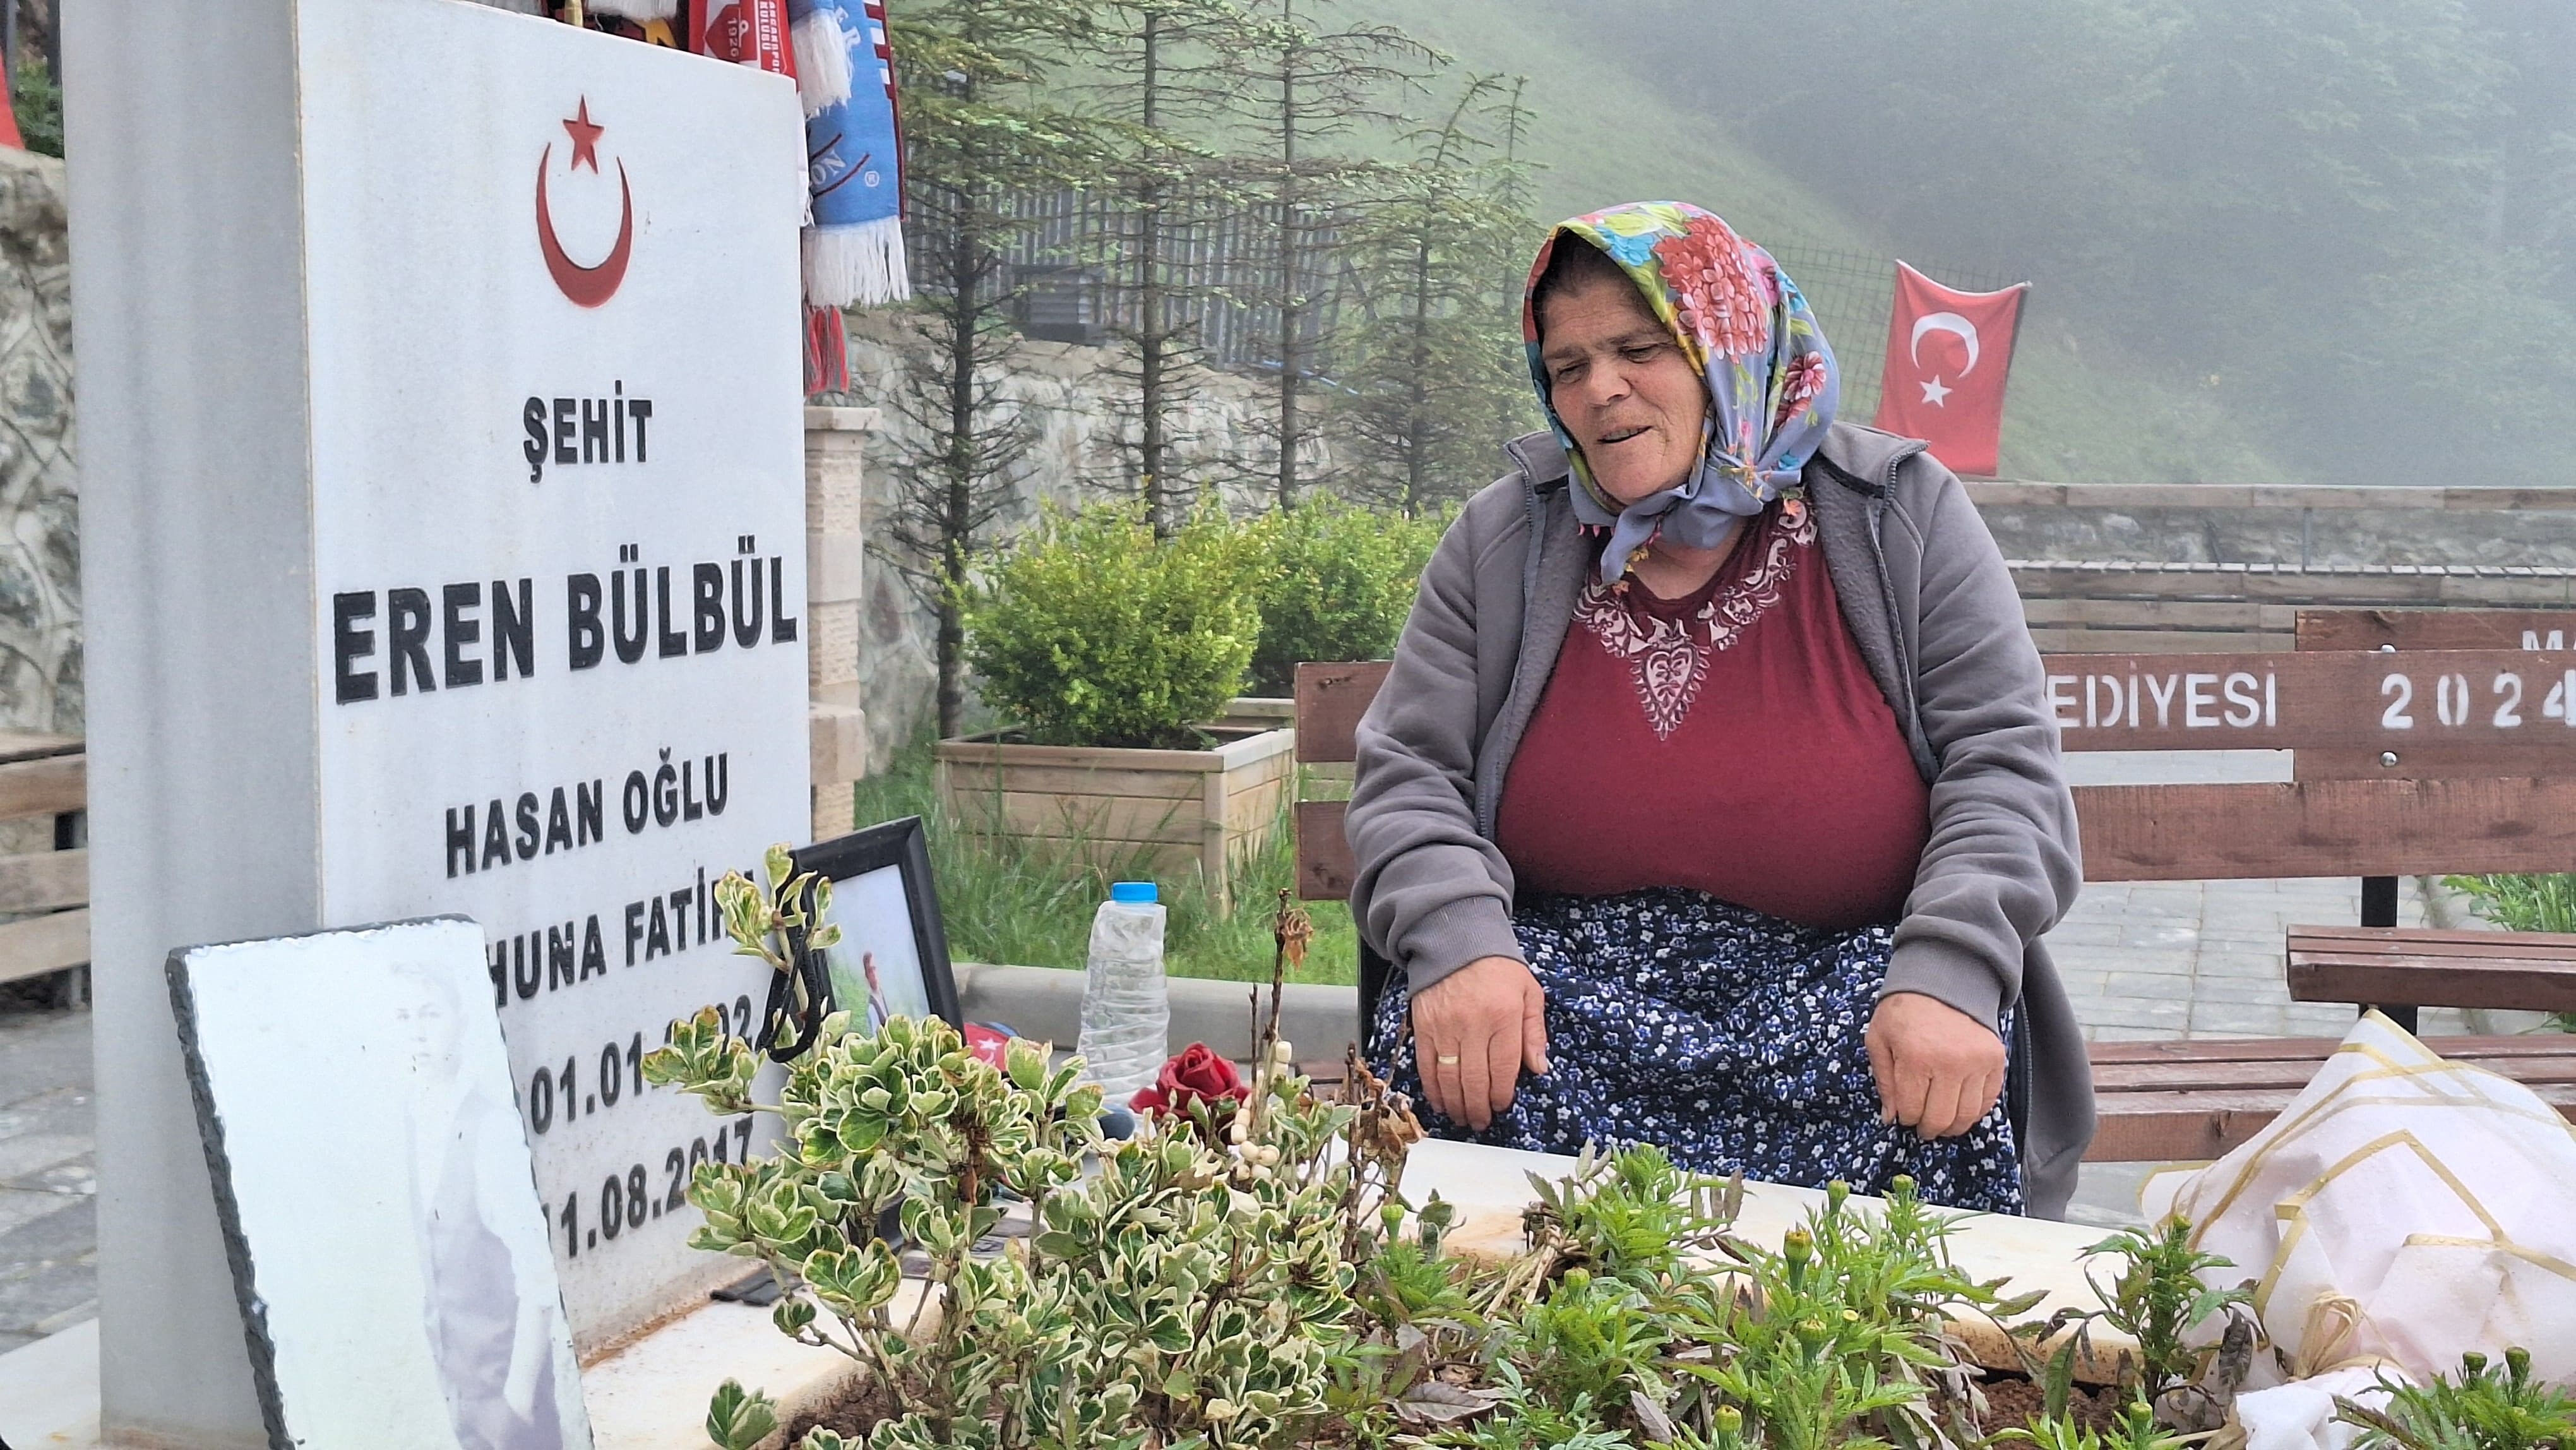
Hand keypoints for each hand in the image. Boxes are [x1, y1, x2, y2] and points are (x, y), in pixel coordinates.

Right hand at [1410, 956, 1548, 1129]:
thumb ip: (1534, 1031)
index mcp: (1503, 1016)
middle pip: (1475, 1080)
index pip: (1504, 1068)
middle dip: (1479, 1108)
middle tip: (1481, 1122)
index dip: (1502, 1094)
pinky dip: (1432, 1089)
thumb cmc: (1497, 967)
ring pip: (1449, 1078)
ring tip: (1463, 1118)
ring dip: (1456, 1104)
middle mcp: (1473, 1025)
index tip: (1501, 1106)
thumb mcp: (1528, 991)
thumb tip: (1539, 1068)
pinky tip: (1440, 1102)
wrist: (1454, 939)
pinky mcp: (1422, 1027)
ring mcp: (1444, 1027)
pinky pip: (1426, 1066)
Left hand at [1865, 991, 2006, 1138]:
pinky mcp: (1995, 1060)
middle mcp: (1950, 1063)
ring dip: (1952, 1126)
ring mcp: (1976, 1062)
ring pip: (1966, 1115)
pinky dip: (1975, 1112)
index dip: (1906, 1119)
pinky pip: (1988, 1100)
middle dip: (1928, 1129)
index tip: (1903, 1117)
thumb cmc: (1905, 1010)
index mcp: (1916, 1058)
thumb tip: (1891, 1117)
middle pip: (1941, 1118)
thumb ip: (1883, 1080)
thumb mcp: (1878, 1039)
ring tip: (1942, 1123)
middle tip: (1923, 1128)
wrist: (1942, 981)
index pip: (1912, 1109)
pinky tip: (1961, 1110)